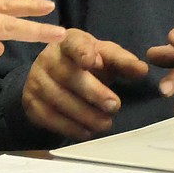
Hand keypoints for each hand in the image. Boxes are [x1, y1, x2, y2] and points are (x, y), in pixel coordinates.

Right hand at [22, 28, 148, 139]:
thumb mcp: (105, 57)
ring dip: (85, 115)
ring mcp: (36, 80)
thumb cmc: (85, 64)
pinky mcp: (30, 102)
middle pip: (68, 75)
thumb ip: (123, 62)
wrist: (53, 76)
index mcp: (68, 41)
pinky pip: (49, 117)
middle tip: (115, 106)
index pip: (74, 43)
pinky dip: (70, 127)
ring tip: (105, 123)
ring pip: (59, 99)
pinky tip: (87, 131)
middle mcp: (48, 58)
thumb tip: (142, 70)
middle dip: (93, 92)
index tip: (92, 61)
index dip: (82, 51)